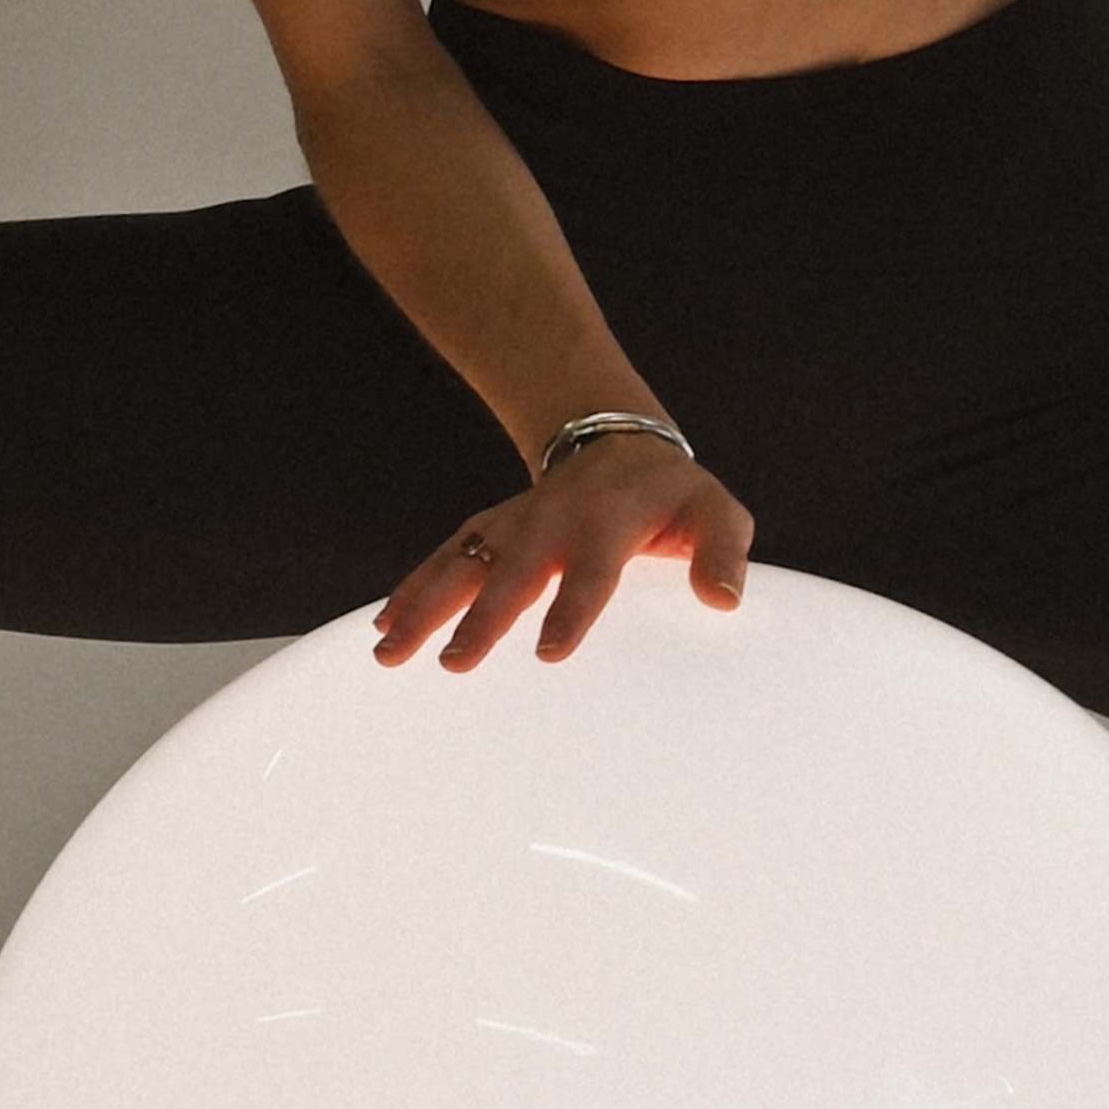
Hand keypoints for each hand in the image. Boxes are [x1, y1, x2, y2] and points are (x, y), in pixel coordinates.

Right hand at [372, 432, 755, 669]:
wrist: (620, 444)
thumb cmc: (675, 496)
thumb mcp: (718, 513)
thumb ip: (724, 554)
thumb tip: (724, 600)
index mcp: (608, 525)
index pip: (591, 573)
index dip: (571, 610)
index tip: (547, 653)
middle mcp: (551, 523)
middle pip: (511, 573)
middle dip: (479, 618)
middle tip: (454, 663)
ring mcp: (514, 525)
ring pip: (462, 564)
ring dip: (424, 605)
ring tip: (390, 651)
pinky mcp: (490, 530)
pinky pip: (446, 558)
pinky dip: (412, 589)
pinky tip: (384, 626)